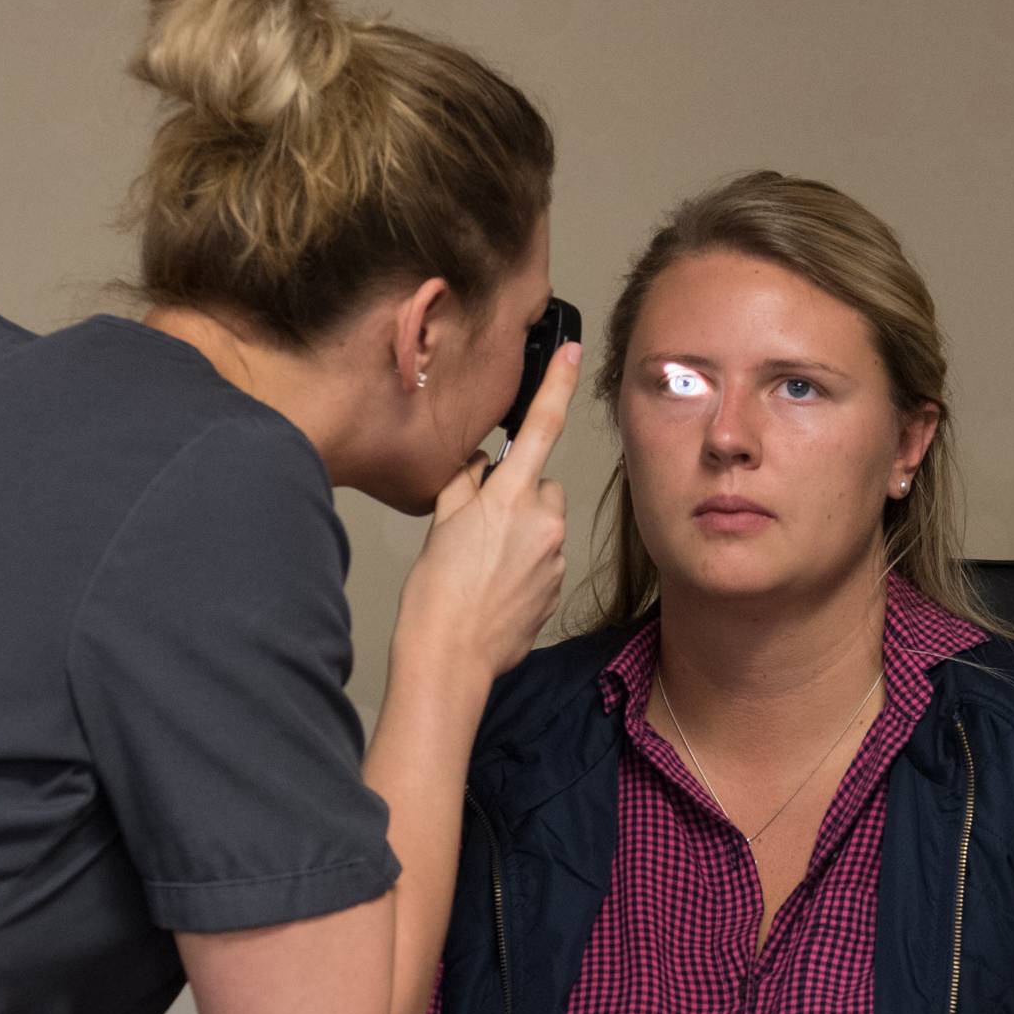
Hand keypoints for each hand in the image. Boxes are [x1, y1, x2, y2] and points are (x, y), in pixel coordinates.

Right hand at [395, 341, 580, 679]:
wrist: (451, 658)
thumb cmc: (437, 597)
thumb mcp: (440, 524)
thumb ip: (464, 485)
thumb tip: (478, 466)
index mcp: (511, 498)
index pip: (541, 428)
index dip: (560, 385)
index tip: (576, 355)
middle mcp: (544, 522)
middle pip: (542, 486)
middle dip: (519, 495)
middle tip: (480, 526)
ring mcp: (555, 557)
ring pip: (545, 523)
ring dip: (523, 532)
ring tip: (485, 563)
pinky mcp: (557, 586)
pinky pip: (546, 558)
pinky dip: (527, 563)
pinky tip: (497, 585)